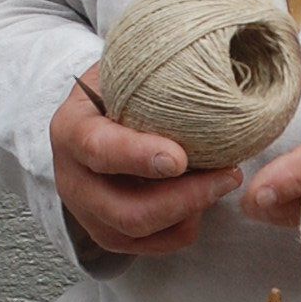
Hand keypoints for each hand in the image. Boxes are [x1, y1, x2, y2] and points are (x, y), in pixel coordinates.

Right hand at [49, 80, 240, 256]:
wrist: (94, 119)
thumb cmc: (117, 90)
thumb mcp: (123, 70)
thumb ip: (148, 68)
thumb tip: (201, 55)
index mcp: (71, 130)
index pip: (98, 149)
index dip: (138, 156)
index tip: (180, 158)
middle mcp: (72, 179)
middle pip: (126, 212)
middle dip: (184, 199)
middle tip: (229, 175)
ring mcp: (89, 213)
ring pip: (142, 234)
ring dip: (191, 213)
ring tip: (222, 182)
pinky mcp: (110, 234)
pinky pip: (155, 246)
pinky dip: (186, 226)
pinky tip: (204, 198)